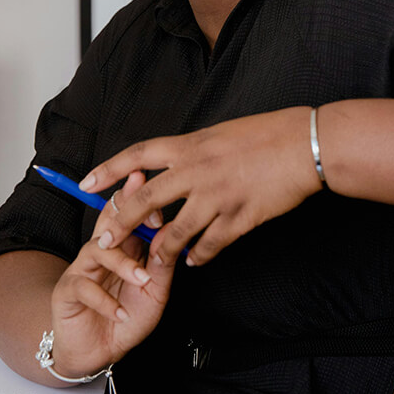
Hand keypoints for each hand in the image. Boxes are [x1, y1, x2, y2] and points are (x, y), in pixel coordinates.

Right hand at [48, 170, 173, 377]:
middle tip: (147, 213)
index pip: (129, 214)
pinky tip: (120, 312)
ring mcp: (82, 269)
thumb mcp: (154, 292)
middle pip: (107, 220)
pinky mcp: (67, 291)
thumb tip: (170, 231)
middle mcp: (102, 252)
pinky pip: (83, 287)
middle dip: (124, 210)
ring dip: (123, 264)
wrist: (100, 353)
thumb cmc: (128, 318)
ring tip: (141, 280)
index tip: (158, 192)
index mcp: (125, 248)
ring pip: (98, 251)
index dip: (140, 201)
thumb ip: (161, 264)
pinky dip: (105, 301)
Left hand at [79, 105, 321, 267]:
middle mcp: (198, 170)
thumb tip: (178, 162)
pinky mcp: (240, 217)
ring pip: (175, 232)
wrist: (306, 144)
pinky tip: (196, 260)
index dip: (109, 170)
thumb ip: (197, 151)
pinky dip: (200, 255)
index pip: (138, 155)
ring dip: (163, 249)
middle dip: (120, 222)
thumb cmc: (270, 132)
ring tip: (157, 259)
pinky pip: (211, 245)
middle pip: (144, 200)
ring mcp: (218, 196)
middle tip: (104, 239)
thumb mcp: (223, 132)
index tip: (87, 184)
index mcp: (192, 145)